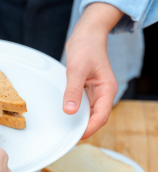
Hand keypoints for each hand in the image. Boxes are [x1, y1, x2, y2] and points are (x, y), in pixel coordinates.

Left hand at [63, 3, 122, 138]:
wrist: (86, 33)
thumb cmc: (86, 47)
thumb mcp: (77, 69)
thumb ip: (73, 90)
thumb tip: (70, 111)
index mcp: (107, 89)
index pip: (101, 116)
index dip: (90, 128)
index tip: (77, 137)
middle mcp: (102, 92)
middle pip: (95, 117)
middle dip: (83, 128)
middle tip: (67, 138)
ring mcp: (95, 91)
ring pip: (88, 112)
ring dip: (79, 121)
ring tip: (65, 130)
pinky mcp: (86, 88)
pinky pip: (82, 104)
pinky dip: (74, 110)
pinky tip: (65, 114)